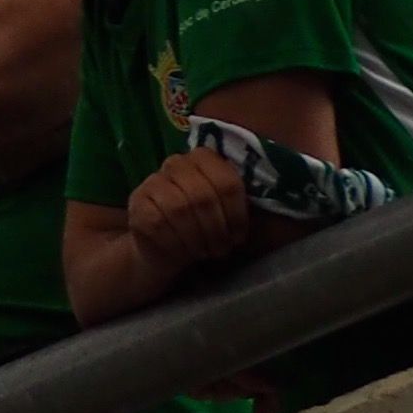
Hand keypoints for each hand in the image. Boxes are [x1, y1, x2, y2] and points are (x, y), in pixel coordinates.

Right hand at [124, 144, 253, 269]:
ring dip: (197, 238)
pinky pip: (158, 223)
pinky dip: (176, 244)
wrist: (166, 249)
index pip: (227, 182)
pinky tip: (183, 253)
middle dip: (216, 229)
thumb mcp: (229, 212)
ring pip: (179, 209)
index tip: (239, 237)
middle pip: (204, 196)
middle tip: (221, 249)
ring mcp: (152, 182)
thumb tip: (275, 196)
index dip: (236, 214)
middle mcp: (175, 163)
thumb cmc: (205, 229)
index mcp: (203, 158)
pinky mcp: (137, 203)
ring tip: (204, 252)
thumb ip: (243, 199)